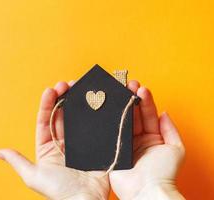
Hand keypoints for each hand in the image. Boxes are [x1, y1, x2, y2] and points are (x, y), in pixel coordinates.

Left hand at [0, 81, 109, 199]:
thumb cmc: (59, 192)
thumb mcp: (34, 176)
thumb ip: (18, 162)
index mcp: (48, 147)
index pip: (45, 120)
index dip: (46, 104)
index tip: (50, 90)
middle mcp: (63, 143)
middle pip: (62, 115)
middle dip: (63, 98)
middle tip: (66, 84)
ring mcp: (80, 143)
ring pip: (77, 118)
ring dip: (77, 102)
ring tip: (79, 88)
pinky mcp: (95, 145)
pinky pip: (94, 126)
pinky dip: (94, 114)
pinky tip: (93, 102)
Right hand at [109, 81, 184, 199]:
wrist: (146, 191)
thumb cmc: (164, 173)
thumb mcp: (176, 149)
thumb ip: (171, 130)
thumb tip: (164, 112)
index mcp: (152, 138)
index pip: (148, 114)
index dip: (145, 101)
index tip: (141, 88)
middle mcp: (137, 139)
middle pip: (133, 115)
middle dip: (131, 100)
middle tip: (127, 85)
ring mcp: (124, 144)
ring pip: (121, 122)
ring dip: (120, 108)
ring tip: (118, 92)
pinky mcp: (112, 151)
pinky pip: (109, 134)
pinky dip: (108, 123)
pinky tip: (107, 110)